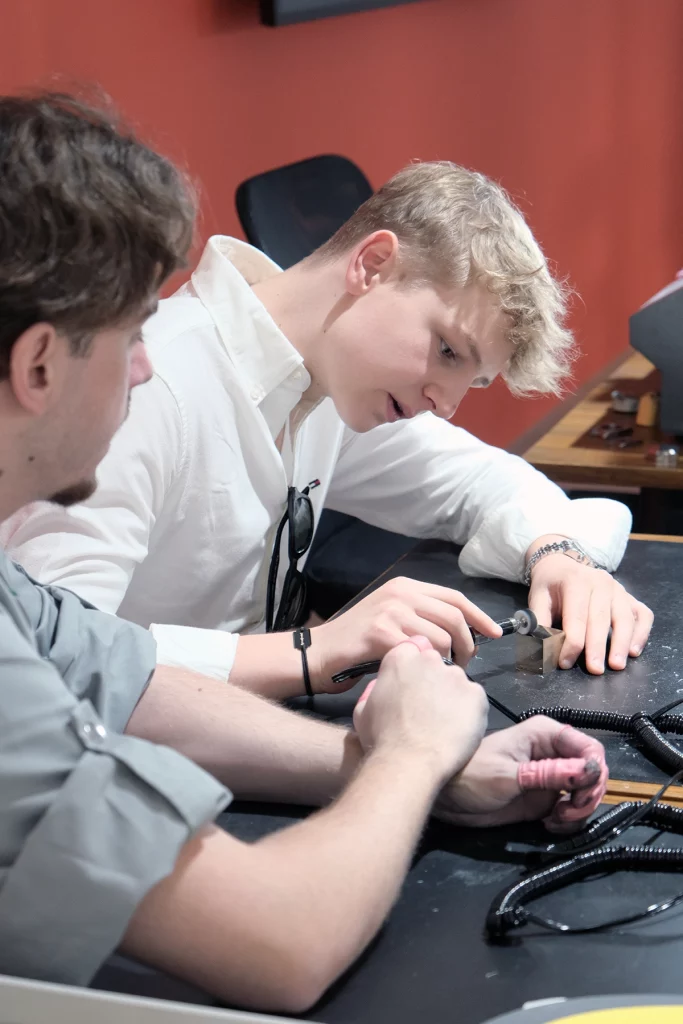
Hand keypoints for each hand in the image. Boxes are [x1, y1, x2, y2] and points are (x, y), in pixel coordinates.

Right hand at [309, 576, 501, 691]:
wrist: (318, 654)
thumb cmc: (356, 643)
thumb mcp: (392, 619)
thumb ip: (421, 619)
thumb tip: (460, 633)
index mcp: (406, 587)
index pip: (455, 597)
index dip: (479, 616)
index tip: (495, 634)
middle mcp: (400, 593)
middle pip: (454, 616)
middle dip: (468, 644)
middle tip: (464, 665)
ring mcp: (390, 611)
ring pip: (442, 637)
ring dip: (450, 660)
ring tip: (443, 674)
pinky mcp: (380, 633)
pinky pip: (421, 652)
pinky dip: (427, 668)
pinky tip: (423, 679)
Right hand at [352, 636, 488, 784]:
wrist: (410, 763)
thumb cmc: (382, 739)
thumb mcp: (363, 710)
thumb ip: (376, 689)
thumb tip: (382, 686)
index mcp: (400, 658)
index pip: (414, 648)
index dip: (414, 668)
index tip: (414, 685)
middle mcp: (429, 660)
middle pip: (437, 663)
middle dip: (433, 680)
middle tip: (427, 707)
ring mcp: (455, 676)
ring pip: (457, 681)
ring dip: (452, 695)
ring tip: (443, 723)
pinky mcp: (476, 694)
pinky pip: (475, 698)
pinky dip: (469, 711)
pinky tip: (457, 729)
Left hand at [434, 716, 607, 831]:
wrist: (447, 797)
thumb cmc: (471, 775)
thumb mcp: (509, 776)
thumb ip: (548, 774)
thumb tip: (589, 771)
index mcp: (545, 735)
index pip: (589, 747)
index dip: (595, 771)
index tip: (583, 794)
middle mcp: (553, 753)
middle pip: (593, 772)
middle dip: (588, 795)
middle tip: (568, 812)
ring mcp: (551, 777)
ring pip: (586, 793)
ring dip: (579, 811)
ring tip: (557, 820)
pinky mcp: (545, 798)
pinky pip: (572, 810)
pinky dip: (569, 820)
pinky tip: (550, 825)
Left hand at [526, 537, 652, 673]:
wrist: (563, 565)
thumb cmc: (550, 586)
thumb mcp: (538, 598)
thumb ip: (539, 621)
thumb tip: (542, 647)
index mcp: (576, 581)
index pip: (576, 616)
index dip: (571, 642)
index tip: (565, 662)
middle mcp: (601, 582)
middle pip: (601, 618)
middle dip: (598, 647)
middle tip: (595, 670)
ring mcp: (619, 589)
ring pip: (625, 618)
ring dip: (622, 643)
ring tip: (617, 665)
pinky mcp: (630, 597)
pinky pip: (643, 615)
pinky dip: (642, 633)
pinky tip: (634, 651)